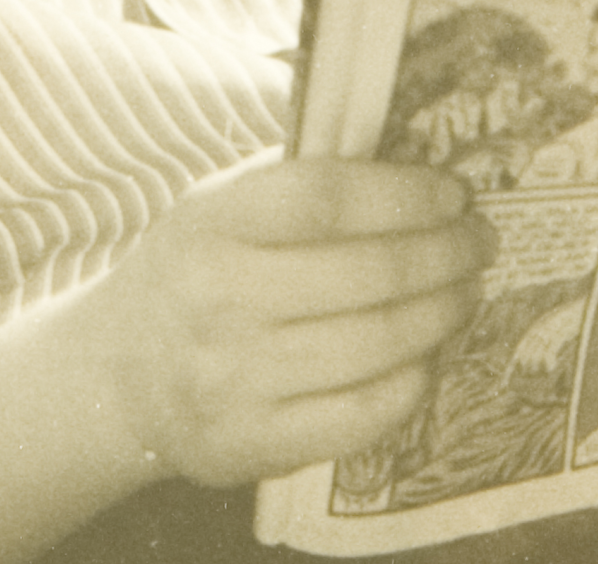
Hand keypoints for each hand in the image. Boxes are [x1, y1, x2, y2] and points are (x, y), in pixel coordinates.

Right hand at [58, 154, 492, 487]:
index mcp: (210, 225)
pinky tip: (427, 355)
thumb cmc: (191, 273)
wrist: (117, 376)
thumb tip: (405, 156)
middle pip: (369, 273)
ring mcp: (236, 379)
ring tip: (465, 292)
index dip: (405, 194)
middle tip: (480, 242)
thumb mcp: (215, 206)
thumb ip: (294, 181)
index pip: (327, 198)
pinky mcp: (255, 443)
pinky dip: (413, 380)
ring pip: (378, 344)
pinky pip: (364, 413)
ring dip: (442, 313)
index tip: (453, 194)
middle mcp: (219, 301)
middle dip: (445, 254)